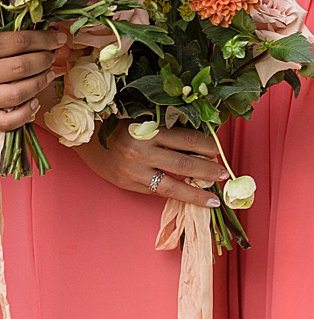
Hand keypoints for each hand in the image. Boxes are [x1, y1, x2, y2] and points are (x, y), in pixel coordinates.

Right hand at [0, 31, 65, 132]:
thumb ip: (4, 40)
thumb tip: (36, 30)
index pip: (18, 42)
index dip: (43, 39)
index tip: (59, 38)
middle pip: (21, 67)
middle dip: (43, 61)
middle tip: (50, 57)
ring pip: (18, 93)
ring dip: (39, 84)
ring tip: (48, 75)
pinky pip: (7, 121)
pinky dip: (25, 114)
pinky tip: (34, 103)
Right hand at [73, 127, 228, 207]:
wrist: (84, 137)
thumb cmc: (118, 123)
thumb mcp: (145, 120)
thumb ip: (169, 131)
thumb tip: (202, 144)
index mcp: (148, 130)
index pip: (188, 141)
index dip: (208, 147)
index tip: (220, 151)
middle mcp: (141, 153)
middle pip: (185, 166)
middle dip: (209, 172)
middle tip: (224, 175)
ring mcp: (133, 172)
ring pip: (172, 187)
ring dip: (196, 194)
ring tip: (213, 198)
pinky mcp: (127, 185)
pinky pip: (155, 192)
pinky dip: (175, 194)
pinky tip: (188, 197)